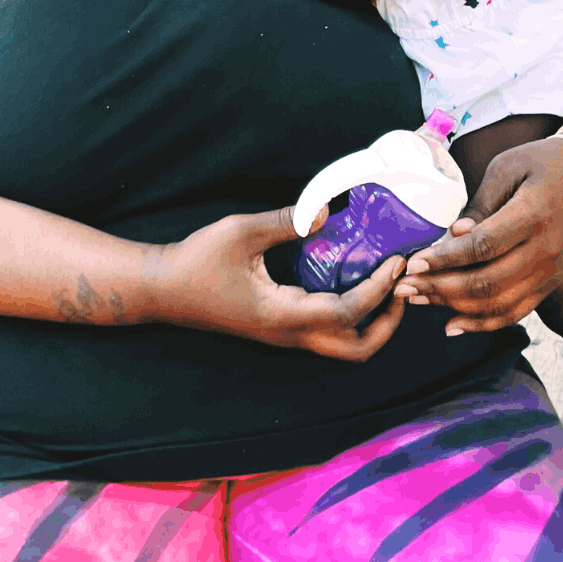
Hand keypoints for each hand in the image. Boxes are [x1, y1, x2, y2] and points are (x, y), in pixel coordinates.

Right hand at [148, 205, 407, 361]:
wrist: (161, 289)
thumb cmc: (196, 261)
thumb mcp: (240, 231)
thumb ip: (286, 221)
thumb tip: (327, 212)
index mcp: (280, 316)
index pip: (344, 314)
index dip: (377, 290)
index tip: (396, 262)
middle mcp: (287, 333)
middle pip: (355, 350)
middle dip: (388, 323)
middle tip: (401, 287)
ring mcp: (284, 333)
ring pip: (343, 344)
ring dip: (373, 320)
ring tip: (388, 283)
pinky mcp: (281, 325)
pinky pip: (328, 328)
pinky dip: (353, 312)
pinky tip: (357, 278)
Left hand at [395, 135, 562, 334]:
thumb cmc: (545, 161)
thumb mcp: (509, 167)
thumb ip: (481, 204)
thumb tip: (453, 236)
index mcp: (535, 213)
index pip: (483, 246)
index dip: (445, 258)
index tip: (412, 261)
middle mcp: (547, 248)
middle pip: (488, 282)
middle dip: (439, 288)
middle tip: (405, 286)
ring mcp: (552, 270)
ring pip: (498, 303)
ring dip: (454, 307)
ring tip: (419, 300)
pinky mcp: (551, 281)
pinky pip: (516, 313)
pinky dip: (483, 324)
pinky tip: (452, 325)